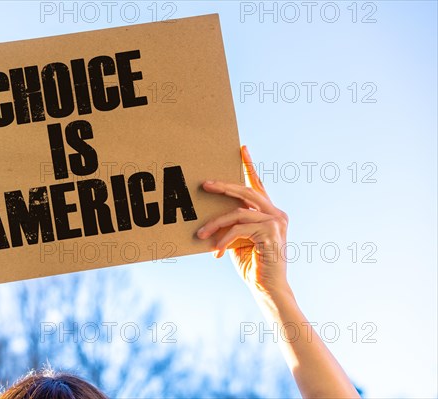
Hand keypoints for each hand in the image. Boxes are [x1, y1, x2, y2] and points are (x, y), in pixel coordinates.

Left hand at [197, 146, 289, 296]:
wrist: (268, 289)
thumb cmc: (252, 266)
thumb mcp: (238, 241)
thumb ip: (233, 225)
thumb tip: (212, 215)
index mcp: (270, 213)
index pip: (258, 185)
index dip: (249, 166)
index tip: (241, 148)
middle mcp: (277, 214)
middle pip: (246, 192)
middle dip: (224, 186)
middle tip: (204, 184)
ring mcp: (276, 222)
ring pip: (238, 212)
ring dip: (216, 223)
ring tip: (200, 234)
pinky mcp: (271, 232)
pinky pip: (240, 229)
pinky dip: (224, 239)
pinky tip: (215, 251)